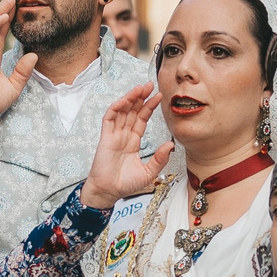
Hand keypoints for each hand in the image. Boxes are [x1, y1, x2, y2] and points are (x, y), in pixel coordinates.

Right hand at [77, 86, 165, 210]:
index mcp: (133, 141)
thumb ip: (159, 159)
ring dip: (130, 98)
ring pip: (122, 111)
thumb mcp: (149, 172)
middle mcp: (123, 135)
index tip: (159, 97)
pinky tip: (126, 99)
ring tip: (141, 88)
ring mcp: (114, 135)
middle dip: (141, 97)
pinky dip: (117, 107)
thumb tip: (170, 145)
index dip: (149, 107)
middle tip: (151, 84)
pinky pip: (110, 118)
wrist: (109, 192)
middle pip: (132, 111)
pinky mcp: (106, 137)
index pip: (142, 119)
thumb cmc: (125, 184)